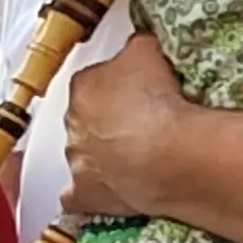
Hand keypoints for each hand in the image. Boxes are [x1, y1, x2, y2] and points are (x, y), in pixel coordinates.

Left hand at [59, 35, 184, 219]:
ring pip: (84, 156)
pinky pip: (78, 197)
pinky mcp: (85, 195)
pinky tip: (110, 191)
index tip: (137, 93)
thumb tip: (135, 46)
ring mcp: (76, 161)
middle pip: (87, 119)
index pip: (94, 82)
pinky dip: (90, 194)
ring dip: (103, 156)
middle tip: (141, 125)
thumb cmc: (159, 100)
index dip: (117, 87)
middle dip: (108, 122)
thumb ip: (135, 47)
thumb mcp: (148, 50)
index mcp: (83, 86)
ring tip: (138, 158)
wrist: (170, 154)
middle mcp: (72, 122)